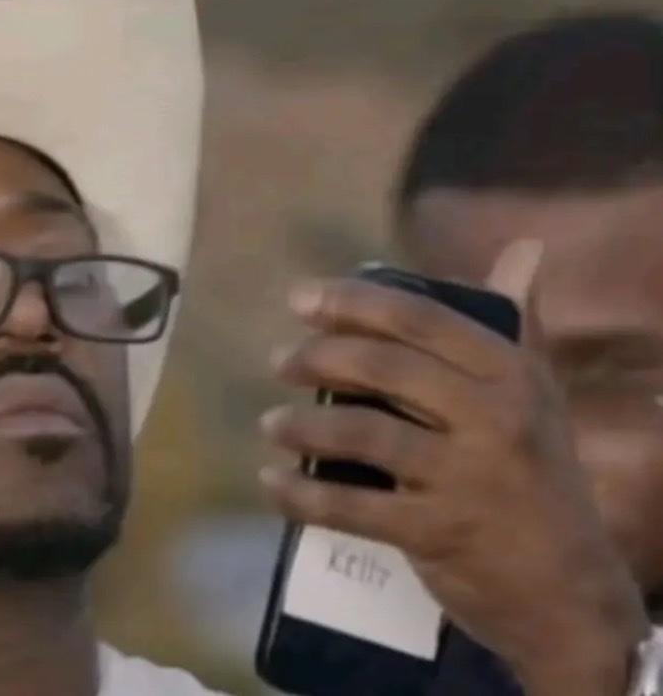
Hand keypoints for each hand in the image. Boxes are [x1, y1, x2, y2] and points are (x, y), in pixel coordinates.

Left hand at [259, 240, 648, 694]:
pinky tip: (273, 484)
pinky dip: (303, 495)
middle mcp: (494, 417)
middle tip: (279, 362)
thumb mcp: (540, 398)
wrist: (568, 590)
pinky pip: (352, 507)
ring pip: (363, 434)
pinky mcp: (435, 532)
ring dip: (302, 427)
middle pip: (386, 369)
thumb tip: (524, 249)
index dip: (354, 303)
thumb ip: (518, 325)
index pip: (422, 320)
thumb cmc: (540, 480)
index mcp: (511, 374)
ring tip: (270, 425)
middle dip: (319, 358)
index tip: (300, 299)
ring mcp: (464, 477)